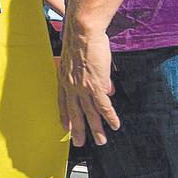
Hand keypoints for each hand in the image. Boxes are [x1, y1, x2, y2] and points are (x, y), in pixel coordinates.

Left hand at [58, 25, 120, 145]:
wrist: (82, 34)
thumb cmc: (83, 42)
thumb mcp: (83, 62)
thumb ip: (94, 78)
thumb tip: (107, 91)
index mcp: (64, 79)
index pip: (62, 102)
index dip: (64, 116)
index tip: (65, 127)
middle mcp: (71, 86)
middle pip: (75, 113)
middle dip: (78, 130)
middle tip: (80, 143)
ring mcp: (83, 87)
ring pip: (90, 113)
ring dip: (96, 129)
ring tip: (101, 141)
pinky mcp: (95, 85)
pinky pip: (103, 106)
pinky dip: (109, 117)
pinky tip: (114, 125)